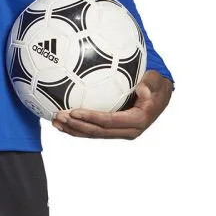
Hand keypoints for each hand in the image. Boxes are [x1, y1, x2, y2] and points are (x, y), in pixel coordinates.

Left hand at [51, 69, 172, 138]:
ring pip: (93, 134)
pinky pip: (93, 130)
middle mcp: (128, 130)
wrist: (160, 95)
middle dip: (77, 126)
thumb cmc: (157, 84)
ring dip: (73, 129)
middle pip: (98, 131)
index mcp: (138, 120)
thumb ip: (150, 84)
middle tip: (59, 117)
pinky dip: (77, 127)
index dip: (92, 118)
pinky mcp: (113, 129)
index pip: (110, 121)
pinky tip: (62, 122)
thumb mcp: (157, 81)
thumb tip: (143, 89)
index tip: (74, 111)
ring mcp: (120, 131)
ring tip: (55, 122)